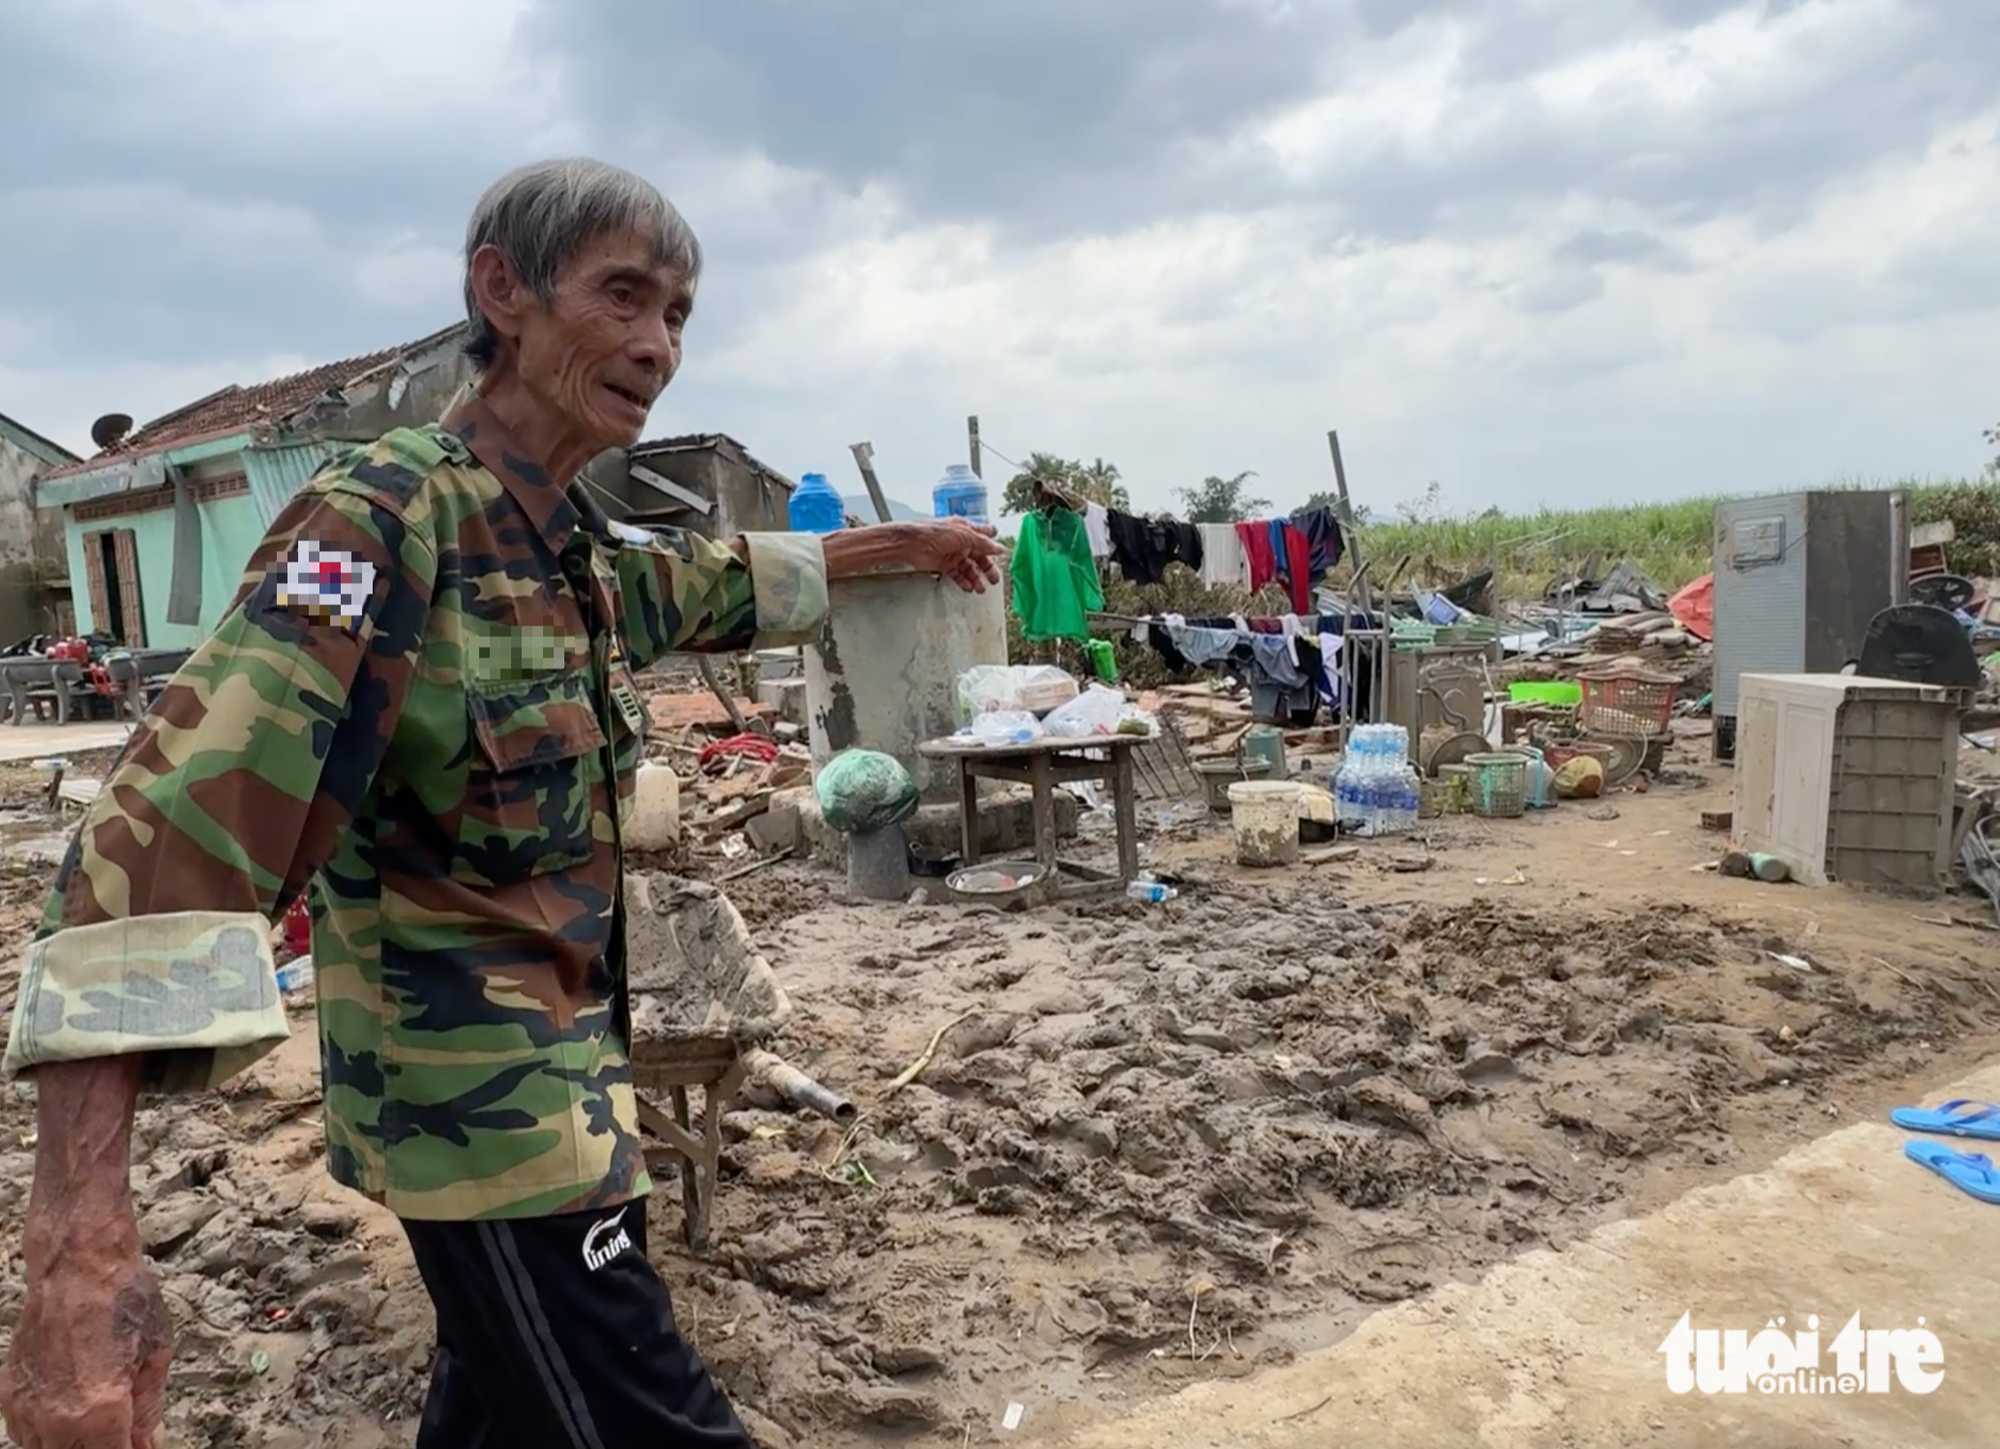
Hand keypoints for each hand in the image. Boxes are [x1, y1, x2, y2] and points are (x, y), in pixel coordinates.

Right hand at [0, 1234, 172, 1448]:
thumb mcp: (155, 1354)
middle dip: (102, 1447)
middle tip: (122, 1434)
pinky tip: (69, 1418)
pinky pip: (25, 1433)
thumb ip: (148, 1410)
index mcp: (98, 1410)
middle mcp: (55, 1418)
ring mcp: (26, 1408)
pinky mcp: (9, 1393)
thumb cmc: (123, 1302)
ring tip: (97, 1426)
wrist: (77, 1265)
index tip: (139, 1445)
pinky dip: (46, 1435)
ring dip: (72, 1445)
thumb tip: (146, 1443)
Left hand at [908, 519, 1004, 592]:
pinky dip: (964, 582)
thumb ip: (983, 543)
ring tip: (981, 588)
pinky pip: (958, 575)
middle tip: (994, 579)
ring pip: (970, 568)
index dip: (994, 545)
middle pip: (979, 556)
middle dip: (988, 568)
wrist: (911, 544)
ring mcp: (953, 554)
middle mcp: (961, 541)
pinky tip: (969, 587)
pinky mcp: (944, 565)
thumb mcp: (963, 535)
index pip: (985, 536)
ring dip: (976, 578)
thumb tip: (999, 548)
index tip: (1002, 554)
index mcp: (967, 530)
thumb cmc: (934, 533)